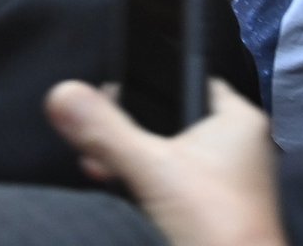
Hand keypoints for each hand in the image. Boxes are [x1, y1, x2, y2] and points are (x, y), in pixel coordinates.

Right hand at [45, 79, 284, 245]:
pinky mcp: (218, 207)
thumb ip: (106, 131)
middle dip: (132, 128)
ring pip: (172, 152)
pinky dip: (149, 183)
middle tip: (97, 133)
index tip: (110, 92)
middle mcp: (239, 143)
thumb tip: (63, 95)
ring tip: (98, 161)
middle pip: (173, 118)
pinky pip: (176, 181)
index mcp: (238, 118)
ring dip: (136, 158)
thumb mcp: (151, 168)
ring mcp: (230, 177)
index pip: (188, 77)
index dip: (147, 81)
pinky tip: (120, 187)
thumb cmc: (215, 223)